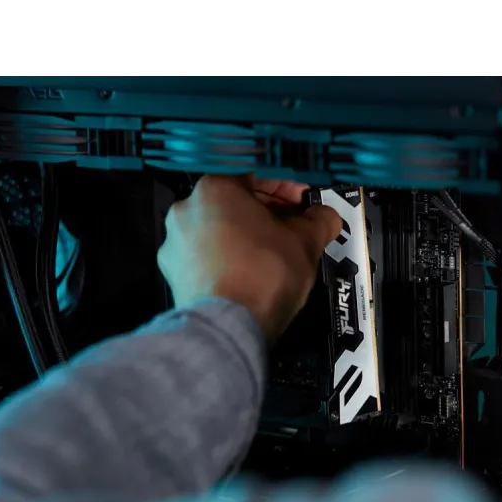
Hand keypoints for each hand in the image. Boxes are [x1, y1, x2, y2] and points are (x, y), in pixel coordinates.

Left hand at [158, 175, 341, 341]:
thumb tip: (325, 218)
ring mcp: (177, 245)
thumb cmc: (260, 279)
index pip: (256, 174)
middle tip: (292, 227)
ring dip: (246, 237)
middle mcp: (187, 211)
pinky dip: (229, 261)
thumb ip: (318, 221)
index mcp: (214, 188)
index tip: (301, 200)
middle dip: (266, 214)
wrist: (230, 327)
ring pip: (218, 231)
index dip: (286, 187)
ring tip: (274, 255)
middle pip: (233, 202)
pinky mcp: (175, 275)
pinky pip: (207, 258)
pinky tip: (251, 274)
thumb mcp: (305, 241)